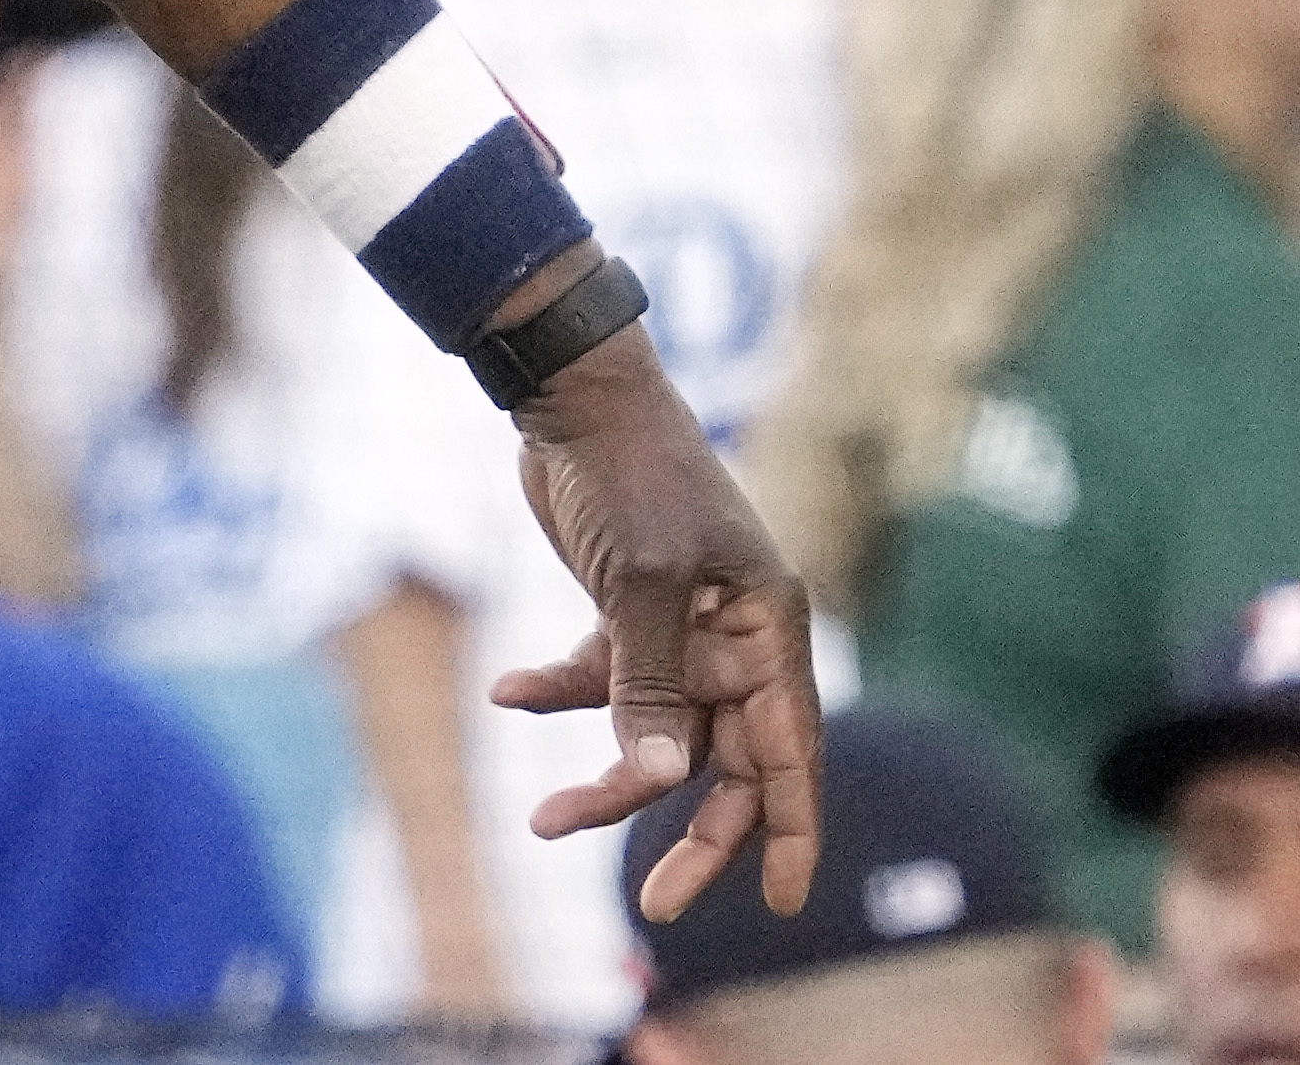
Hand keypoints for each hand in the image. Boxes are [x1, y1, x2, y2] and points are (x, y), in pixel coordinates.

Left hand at [489, 321, 824, 922]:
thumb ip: (652, 685)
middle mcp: (737, 639)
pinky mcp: (626, 610)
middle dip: (688, 832)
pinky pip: (603, 680)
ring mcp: (682, 627)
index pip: (791, 754)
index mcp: (768, 632)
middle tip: (654, 901)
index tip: (780, 905)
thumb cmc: (629, 477)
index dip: (789, 832)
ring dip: (605, 775)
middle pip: (724, 761)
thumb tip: (661, 781)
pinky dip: (559, 694)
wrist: (572, 395)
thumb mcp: (643, 585)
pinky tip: (509, 692)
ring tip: (541, 820)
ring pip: (657, 733)